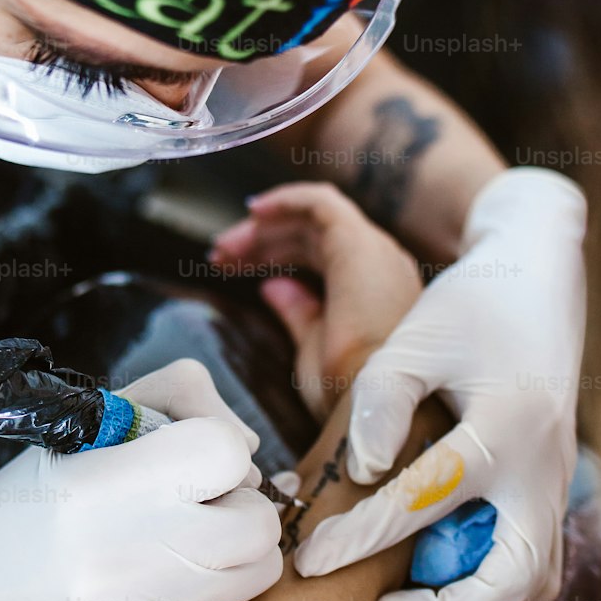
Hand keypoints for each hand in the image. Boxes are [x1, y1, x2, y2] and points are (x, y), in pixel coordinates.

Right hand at [0, 360, 283, 600]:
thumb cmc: (31, 496)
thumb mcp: (88, 421)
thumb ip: (177, 399)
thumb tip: (247, 445)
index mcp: (105, 487)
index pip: (224, 452)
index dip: (219, 443)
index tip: (190, 452)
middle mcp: (128, 557)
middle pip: (258, 521)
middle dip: (240, 500)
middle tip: (198, 497)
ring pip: (258, 570)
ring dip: (235, 546)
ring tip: (186, 534)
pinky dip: (206, 586)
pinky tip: (156, 574)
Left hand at [211, 182, 422, 418]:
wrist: (369, 401)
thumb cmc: (347, 391)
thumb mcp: (313, 347)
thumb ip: (297, 312)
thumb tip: (273, 286)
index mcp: (374, 290)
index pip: (320, 256)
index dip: (274, 256)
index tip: (232, 267)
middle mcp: (381, 264)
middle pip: (313, 235)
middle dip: (263, 241)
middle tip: (220, 255)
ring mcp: (373, 250)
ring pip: (313, 218)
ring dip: (266, 226)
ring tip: (225, 247)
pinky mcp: (356, 242)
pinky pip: (320, 202)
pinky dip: (286, 200)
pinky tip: (254, 211)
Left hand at [291, 170, 587, 600]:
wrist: (538, 279)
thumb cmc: (469, 303)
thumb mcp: (416, 339)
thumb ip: (381, 402)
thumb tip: (360, 472)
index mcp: (507, 425)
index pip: (428, 499)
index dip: (362, 535)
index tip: (310, 558)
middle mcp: (543, 467)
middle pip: (512, 579)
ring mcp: (557, 482)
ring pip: (532, 582)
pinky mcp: (555, 487)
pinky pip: (535, 561)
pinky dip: (490, 583)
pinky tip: (437, 573)